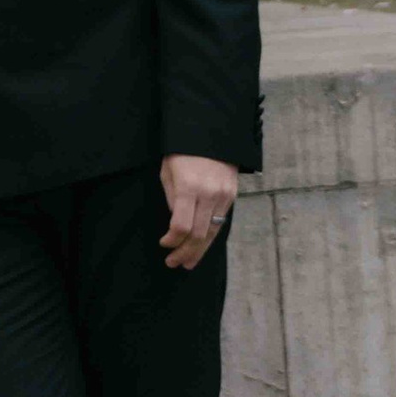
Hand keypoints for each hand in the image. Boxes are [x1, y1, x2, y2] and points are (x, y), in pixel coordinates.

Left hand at [159, 156, 237, 270]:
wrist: (212, 133)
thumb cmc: (182, 152)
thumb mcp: (168, 172)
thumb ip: (172, 199)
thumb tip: (176, 223)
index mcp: (189, 188)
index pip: (181, 225)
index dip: (172, 240)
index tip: (164, 244)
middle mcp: (209, 194)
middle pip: (198, 234)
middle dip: (185, 252)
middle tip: (174, 263)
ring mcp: (224, 196)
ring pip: (213, 232)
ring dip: (199, 250)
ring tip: (188, 263)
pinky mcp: (232, 195)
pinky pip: (221, 222)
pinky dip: (210, 236)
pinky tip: (201, 245)